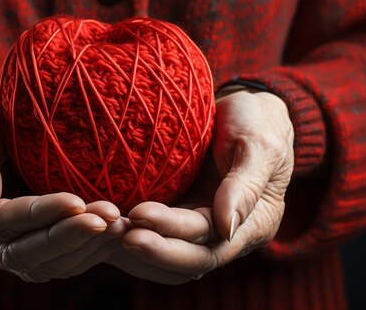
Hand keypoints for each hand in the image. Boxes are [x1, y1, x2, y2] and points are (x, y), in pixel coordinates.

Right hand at [0, 93, 125, 281]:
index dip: (36, 215)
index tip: (75, 201)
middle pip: (22, 254)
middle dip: (67, 237)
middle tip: (107, 219)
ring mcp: (5, 246)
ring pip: (44, 264)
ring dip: (83, 247)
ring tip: (118, 225)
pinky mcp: (32, 243)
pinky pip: (59, 259)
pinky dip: (88, 249)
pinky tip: (115, 232)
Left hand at [110, 87, 293, 283]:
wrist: (247, 107)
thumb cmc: (258, 121)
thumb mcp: (259, 147)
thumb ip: (245, 187)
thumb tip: (226, 228)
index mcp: (254, 225)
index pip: (210, 244)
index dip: (173, 236)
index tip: (139, 216)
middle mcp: (227, 233)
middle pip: (186, 257)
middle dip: (151, 248)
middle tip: (114, 231)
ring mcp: (202, 223)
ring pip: (169, 250)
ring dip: (138, 245)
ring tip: (106, 227)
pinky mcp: (182, 209)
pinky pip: (158, 230)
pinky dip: (136, 229)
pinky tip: (109, 219)